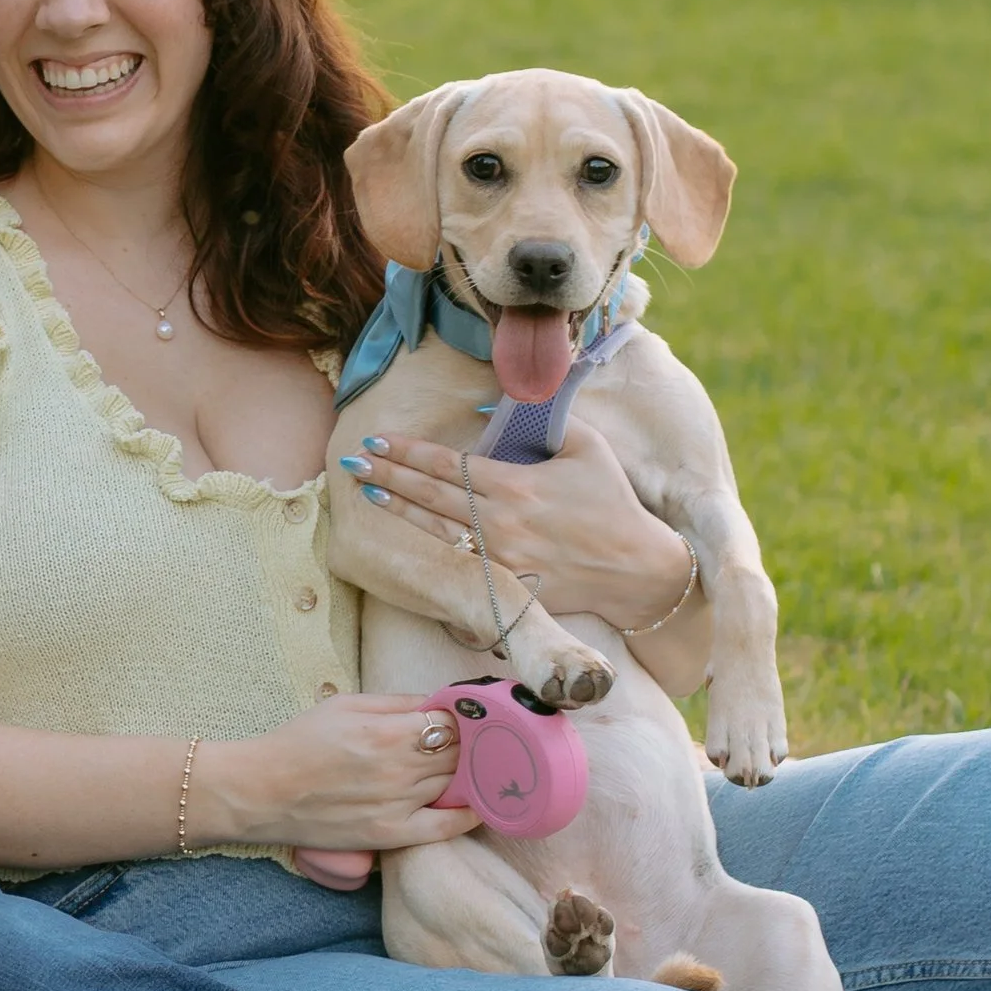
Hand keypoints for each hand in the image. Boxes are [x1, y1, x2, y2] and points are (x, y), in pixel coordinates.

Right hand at [200, 695, 469, 851]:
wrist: (261, 793)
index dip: (467, 716)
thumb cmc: (298, 743)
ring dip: (472, 772)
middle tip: (479, 737)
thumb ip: (397, 702)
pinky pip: (445, 827)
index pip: (453, 721)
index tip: (471, 714)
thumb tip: (440, 701)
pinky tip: (480, 803)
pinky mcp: (391, 834)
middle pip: (461, 753)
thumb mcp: (345, 705)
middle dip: (473, 742)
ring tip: (478, 763)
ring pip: (457, 784)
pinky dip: (469, 815)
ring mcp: (398, 805)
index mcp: (388, 732)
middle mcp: (399, 769)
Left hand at [339, 420, 694, 629]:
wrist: (636, 569)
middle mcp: (501, 522)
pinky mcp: (507, 587)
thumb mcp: (585, 445)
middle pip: (431, 495)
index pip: (448, 464)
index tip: (379, 442)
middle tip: (354, 462)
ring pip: (436, 531)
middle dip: (388, 477)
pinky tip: (405, 541)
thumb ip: (539, 418)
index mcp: (516, 484)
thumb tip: (488, 404)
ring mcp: (500, 559)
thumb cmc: (611, 501)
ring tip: (367, 494)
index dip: (408, 452)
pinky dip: (429, 550)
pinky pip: (458, 566)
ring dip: (399, 511)